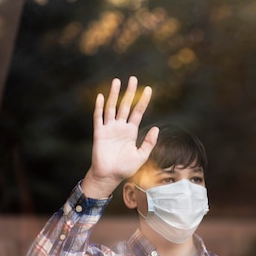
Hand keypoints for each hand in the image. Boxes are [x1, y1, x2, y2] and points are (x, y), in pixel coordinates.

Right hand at [81, 76, 157, 198]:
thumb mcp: (141, 156)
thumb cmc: (125, 168)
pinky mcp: (99, 133)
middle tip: (133, 79)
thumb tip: (156, 128)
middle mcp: (120, 127)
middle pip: (125, 105)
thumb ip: (149, 142)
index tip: (148, 89)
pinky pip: (99, 118)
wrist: (109, 176)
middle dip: (129, 92)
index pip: (138, 112)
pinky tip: (101, 97)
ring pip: (112, 108)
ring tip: (117, 81)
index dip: (143, 101)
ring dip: (114, 95)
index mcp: (131, 131)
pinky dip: (99, 107)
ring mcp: (109, 129)